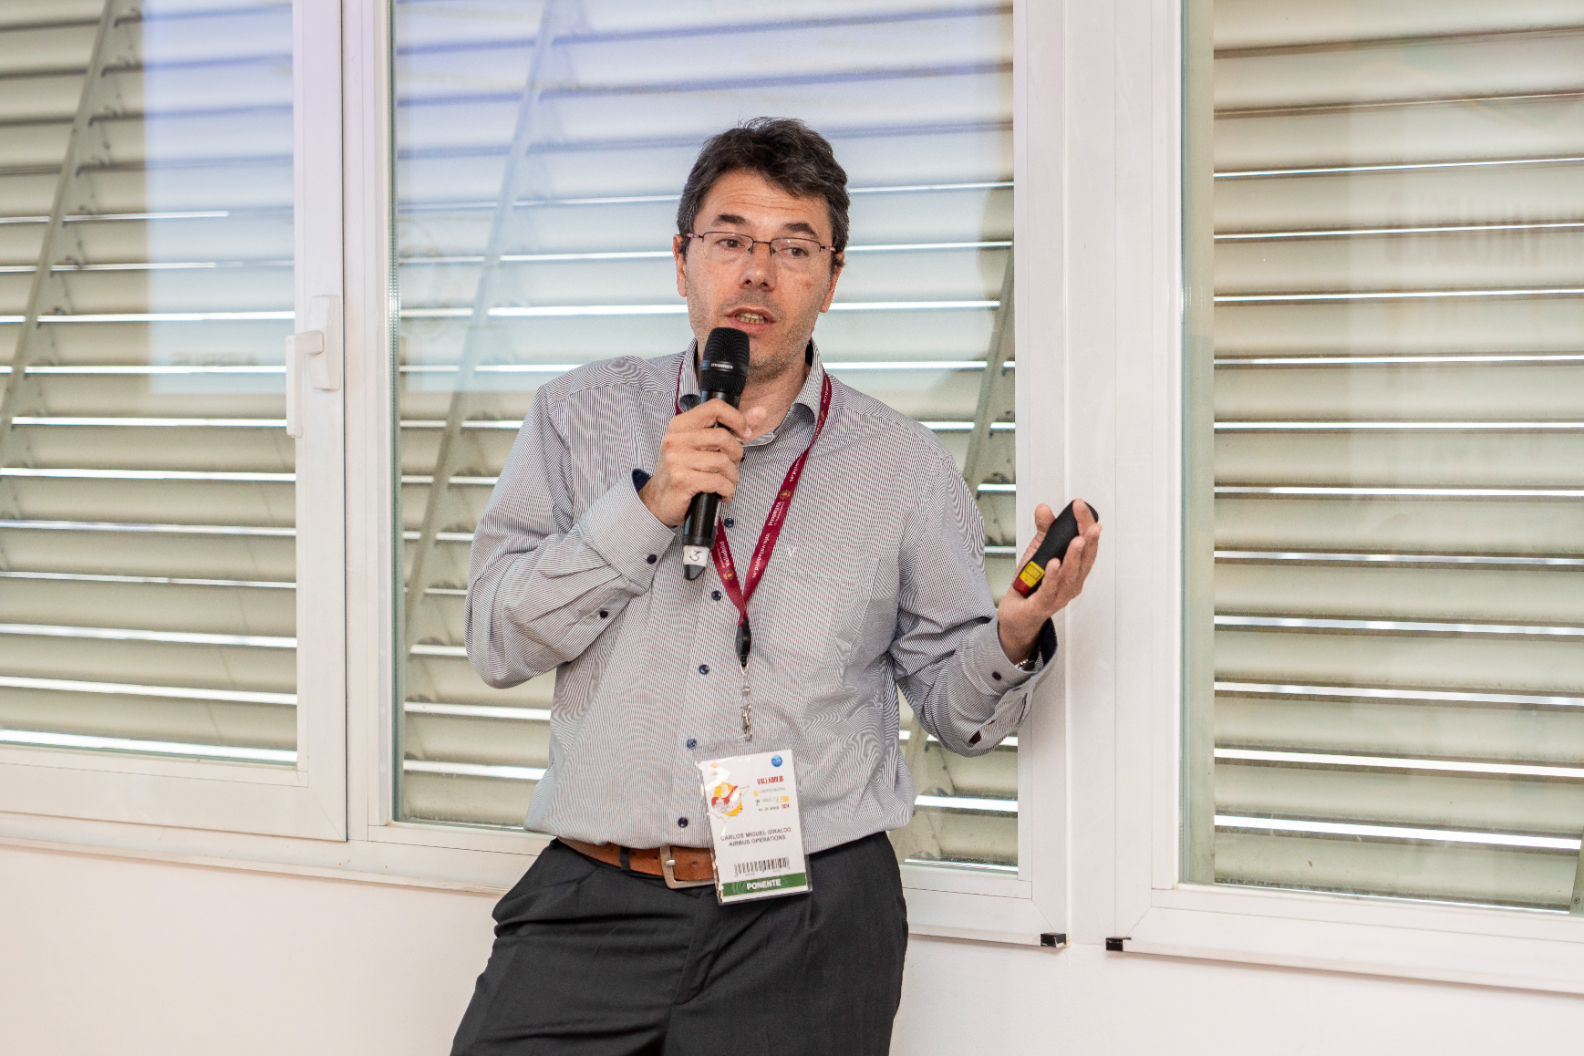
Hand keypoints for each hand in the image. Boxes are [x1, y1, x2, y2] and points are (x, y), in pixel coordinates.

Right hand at [638, 399, 766, 526]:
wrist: (659, 500)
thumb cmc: (682, 472)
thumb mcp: (702, 446)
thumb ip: (732, 428)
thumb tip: (759, 412)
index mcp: (681, 425)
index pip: (714, 408)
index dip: (736, 418)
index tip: (744, 433)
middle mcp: (676, 440)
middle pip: (723, 437)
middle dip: (736, 455)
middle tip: (732, 465)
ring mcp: (677, 460)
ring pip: (722, 462)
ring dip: (732, 477)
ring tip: (726, 482)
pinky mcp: (682, 480)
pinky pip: (717, 481)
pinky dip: (726, 490)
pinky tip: (721, 493)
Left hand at [996, 500, 1101, 662]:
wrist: (1016, 613)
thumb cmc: (1032, 584)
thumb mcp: (1038, 552)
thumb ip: (1044, 531)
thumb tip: (1044, 508)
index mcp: (1075, 570)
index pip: (1087, 546)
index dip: (1087, 525)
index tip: (1081, 506)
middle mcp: (1072, 583)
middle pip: (1086, 560)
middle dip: (1090, 540)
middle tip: (1091, 523)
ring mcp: (1059, 596)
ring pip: (1071, 575)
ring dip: (1075, 557)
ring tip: (1077, 540)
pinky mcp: (1042, 605)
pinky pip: (1049, 590)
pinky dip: (1053, 576)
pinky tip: (1054, 563)